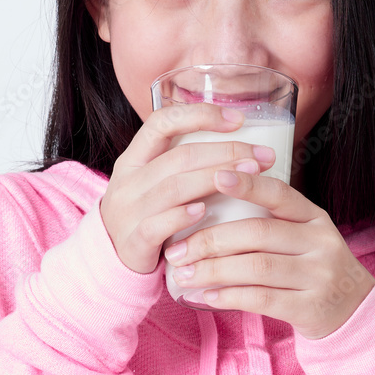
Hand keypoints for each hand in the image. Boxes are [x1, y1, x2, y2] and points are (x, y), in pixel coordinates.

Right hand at [99, 102, 276, 277]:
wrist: (113, 258)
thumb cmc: (147, 214)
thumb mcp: (153, 182)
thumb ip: (184, 165)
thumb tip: (241, 146)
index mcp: (133, 158)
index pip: (161, 123)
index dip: (199, 115)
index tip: (238, 119)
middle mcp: (127, 180)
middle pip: (179, 157)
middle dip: (224, 152)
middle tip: (261, 156)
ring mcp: (127, 211)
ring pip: (173, 188)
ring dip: (214, 179)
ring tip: (249, 177)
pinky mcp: (132, 241)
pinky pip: (158, 225)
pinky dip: (182, 216)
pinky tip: (205, 211)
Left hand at [165, 166, 374, 339]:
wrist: (353, 312)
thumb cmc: (310, 267)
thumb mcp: (302, 235)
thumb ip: (268, 219)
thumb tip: (204, 207)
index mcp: (314, 216)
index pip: (279, 193)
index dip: (247, 184)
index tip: (215, 175)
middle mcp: (320, 241)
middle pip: (257, 232)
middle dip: (210, 240)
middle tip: (177, 250)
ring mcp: (319, 275)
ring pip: (256, 267)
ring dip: (212, 270)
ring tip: (183, 275)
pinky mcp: (311, 307)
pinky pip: (261, 299)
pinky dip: (228, 296)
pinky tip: (205, 296)